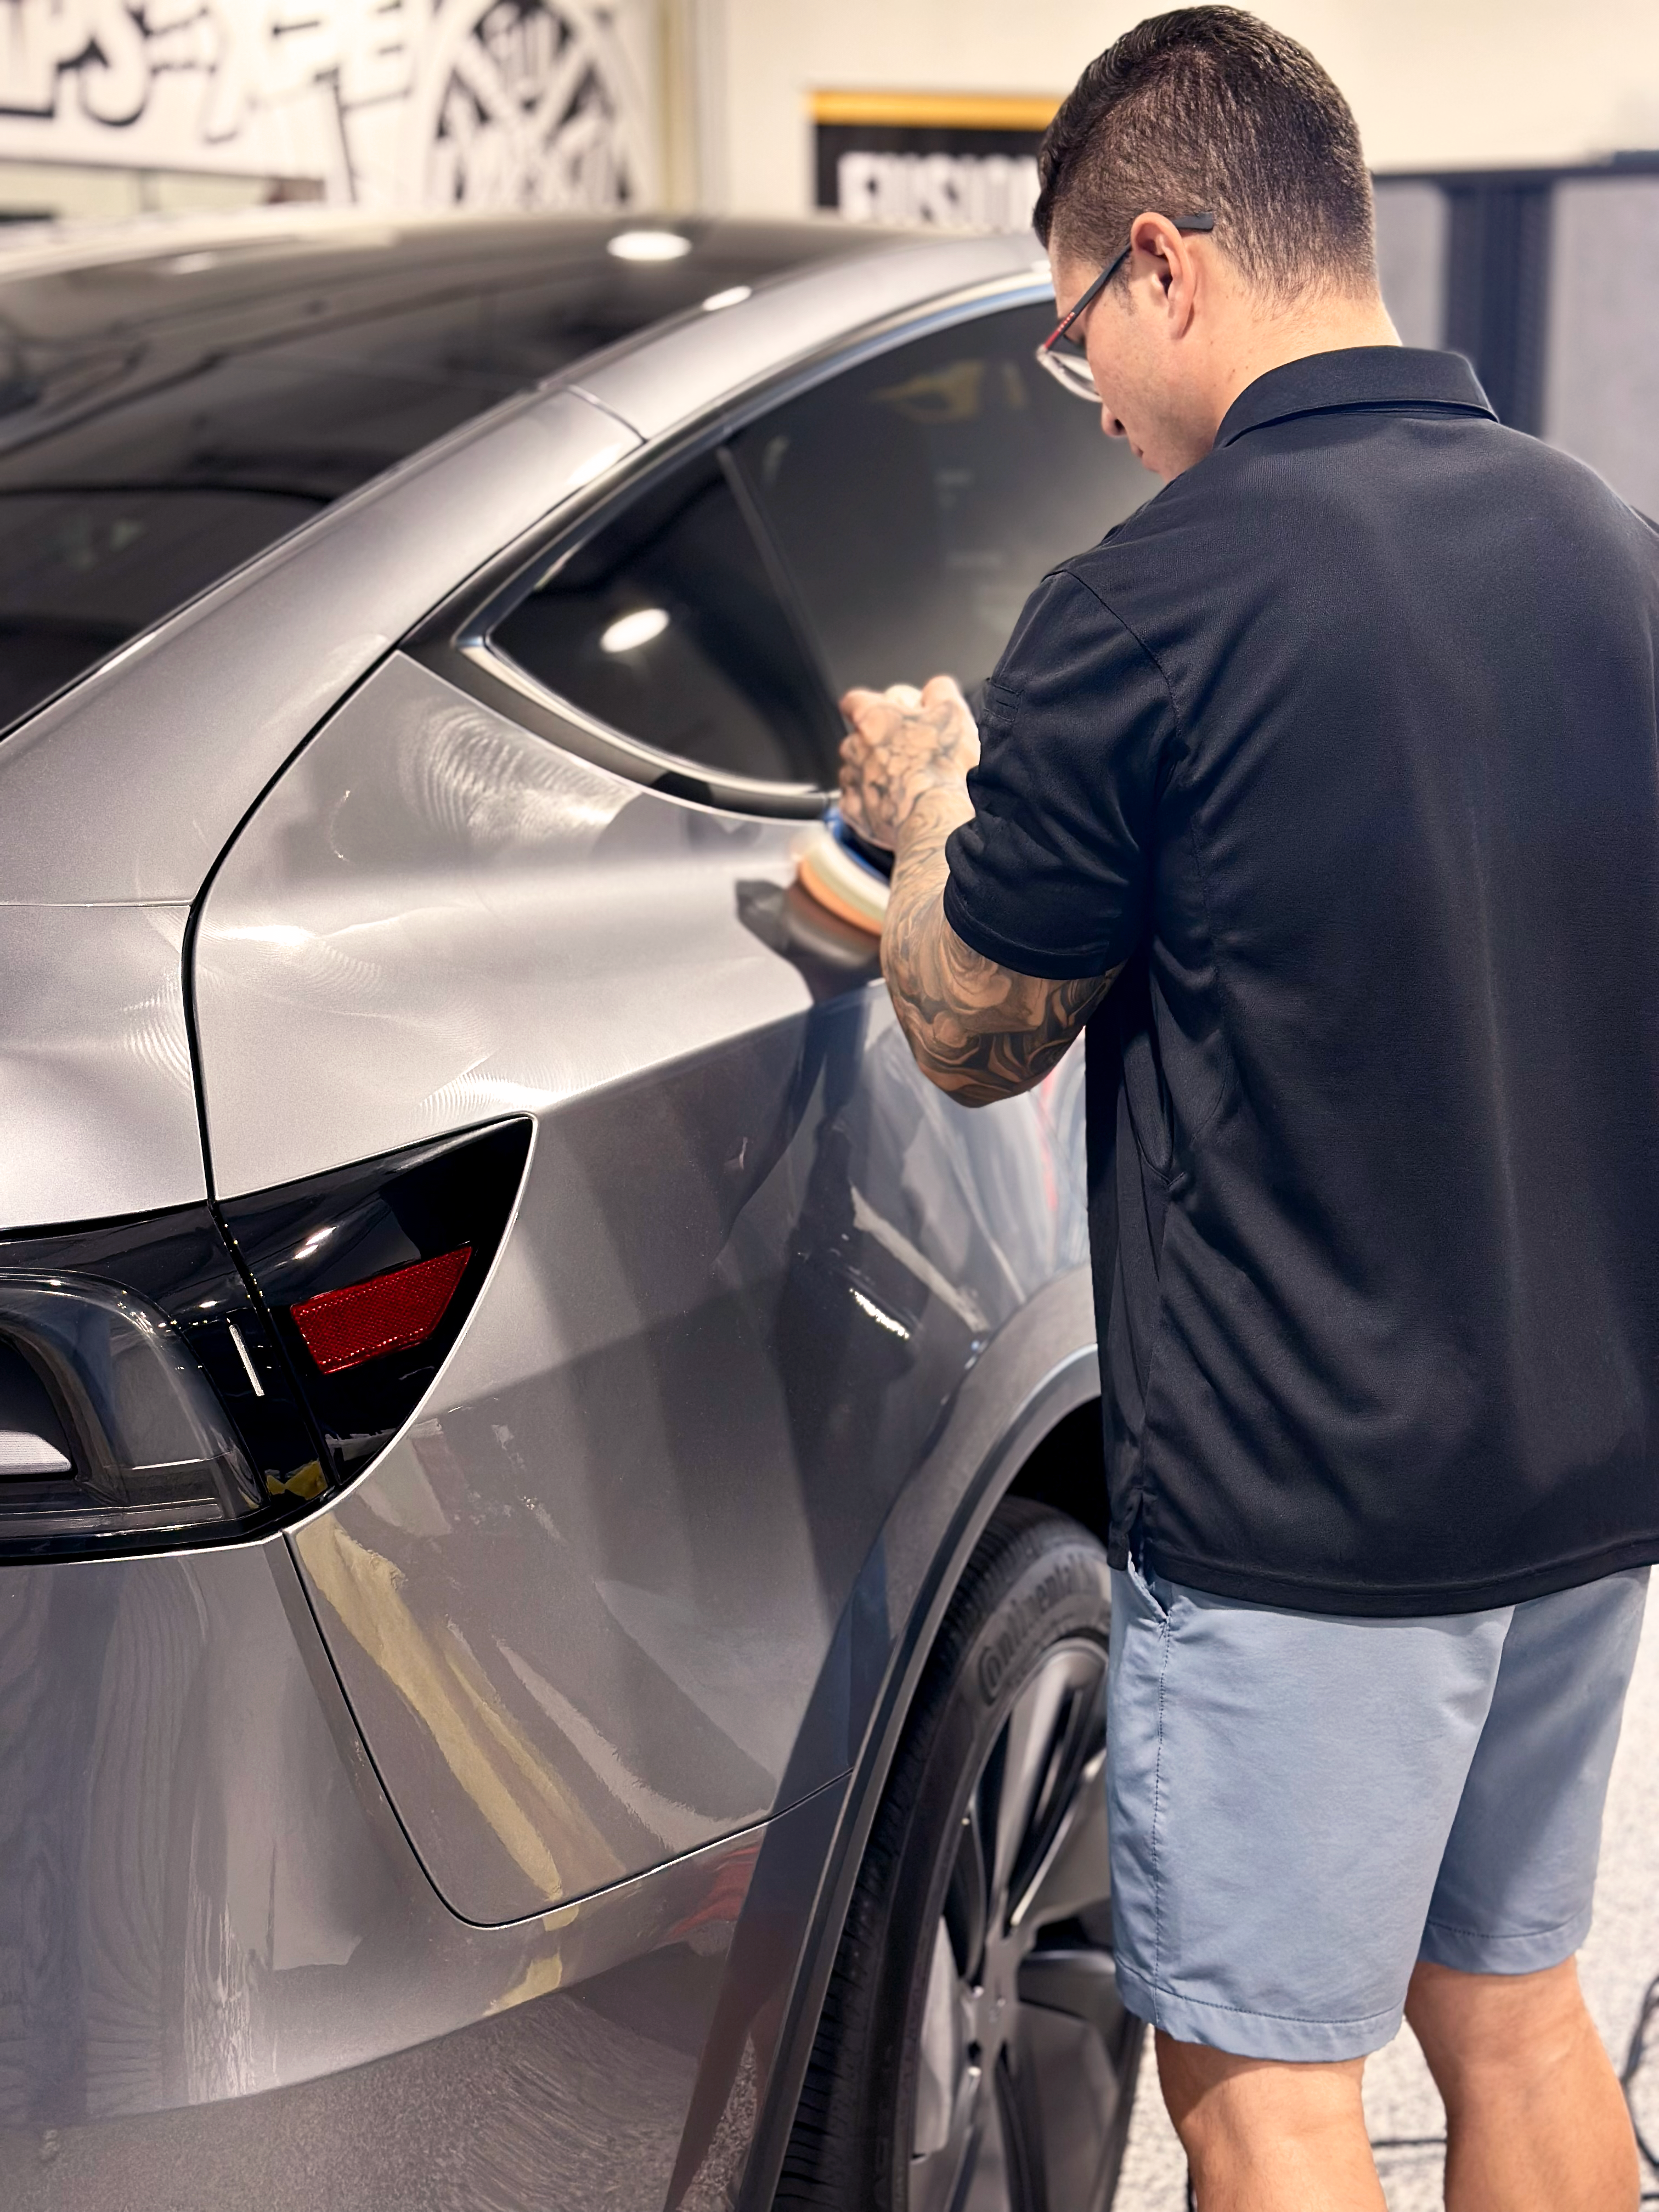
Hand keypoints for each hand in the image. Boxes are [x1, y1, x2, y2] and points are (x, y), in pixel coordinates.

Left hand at [838, 674, 979, 850]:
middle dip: (879, 743)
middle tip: (911, 753)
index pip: (855, 701)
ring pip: (857, 770)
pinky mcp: (854, 812)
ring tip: (907, 784)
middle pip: (858, 738)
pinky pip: (858, 802)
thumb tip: (936, 688)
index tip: (885, 713)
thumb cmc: (944, 769)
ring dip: (875, 773)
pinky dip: (873, 802)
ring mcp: (852, 781)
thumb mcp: (954, 714)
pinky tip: (896, 805)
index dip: (870, 705)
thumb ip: (940, 692)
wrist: (937, 820)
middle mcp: (854, 748)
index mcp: (873, 719)